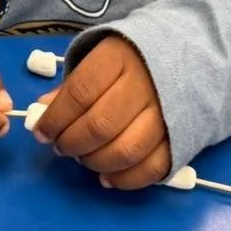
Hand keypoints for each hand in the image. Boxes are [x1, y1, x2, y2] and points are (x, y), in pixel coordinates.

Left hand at [33, 35, 170, 189]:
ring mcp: (166, 113)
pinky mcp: (182, 137)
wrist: (188, 51)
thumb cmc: (132, 57)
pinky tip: (107, 177)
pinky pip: (153, 168)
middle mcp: (145, 85)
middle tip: (61, 147)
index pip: (80, 93)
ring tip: (83, 158)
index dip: (56, 118)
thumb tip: (42, 110)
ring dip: (95, 162)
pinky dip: (126, 179)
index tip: (42, 132)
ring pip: (126, 150)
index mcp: (118, 58)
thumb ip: (72, 85)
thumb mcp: (100, 58)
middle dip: (72, 143)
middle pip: (100, 125)